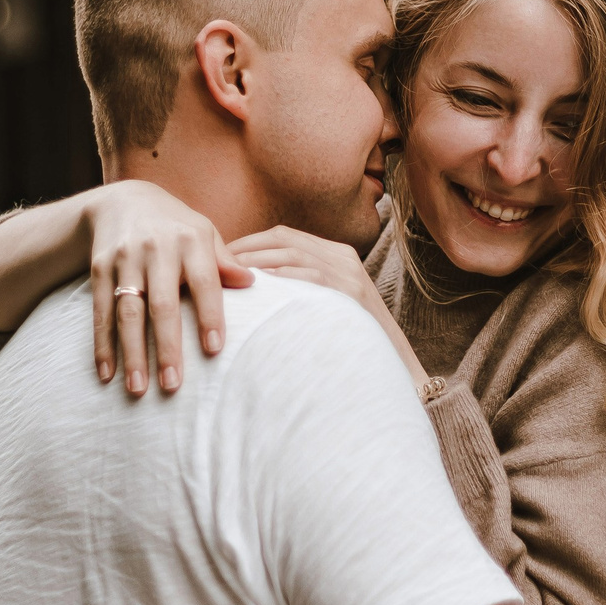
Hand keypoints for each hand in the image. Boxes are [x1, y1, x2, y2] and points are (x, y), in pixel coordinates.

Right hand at [88, 181, 252, 396]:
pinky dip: (101, 344)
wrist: (123, 200)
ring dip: (132, 353)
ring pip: (129, 312)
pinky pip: (101, 311)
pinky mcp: (100, 267)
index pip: (205, 282)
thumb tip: (251, 282)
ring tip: (138, 389)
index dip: (210, 315)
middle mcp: (157, 248)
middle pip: (163, 304)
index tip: (214, 350)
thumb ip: (224, 261)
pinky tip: (107, 373)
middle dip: (167, 347)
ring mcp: (126, 258)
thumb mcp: (204, 233)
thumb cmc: (176, 226)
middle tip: (173, 386)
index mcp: (191, 240)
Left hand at [228, 226, 430, 392]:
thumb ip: (299, 286)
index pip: (285, 236)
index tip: (222, 257)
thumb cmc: (346, 340)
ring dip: (255, 262)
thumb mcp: (327, 301)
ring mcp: (349, 274)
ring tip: (227, 276)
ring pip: (292, 254)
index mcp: (338, 254)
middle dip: (246, 249)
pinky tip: (255, 288)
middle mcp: (344, 258)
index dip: (250, 243)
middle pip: (284, 239)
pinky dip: (279, 278)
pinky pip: (308, 276)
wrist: (390, 368)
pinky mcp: (350, 293)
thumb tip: (250, 284)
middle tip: (215, 265)